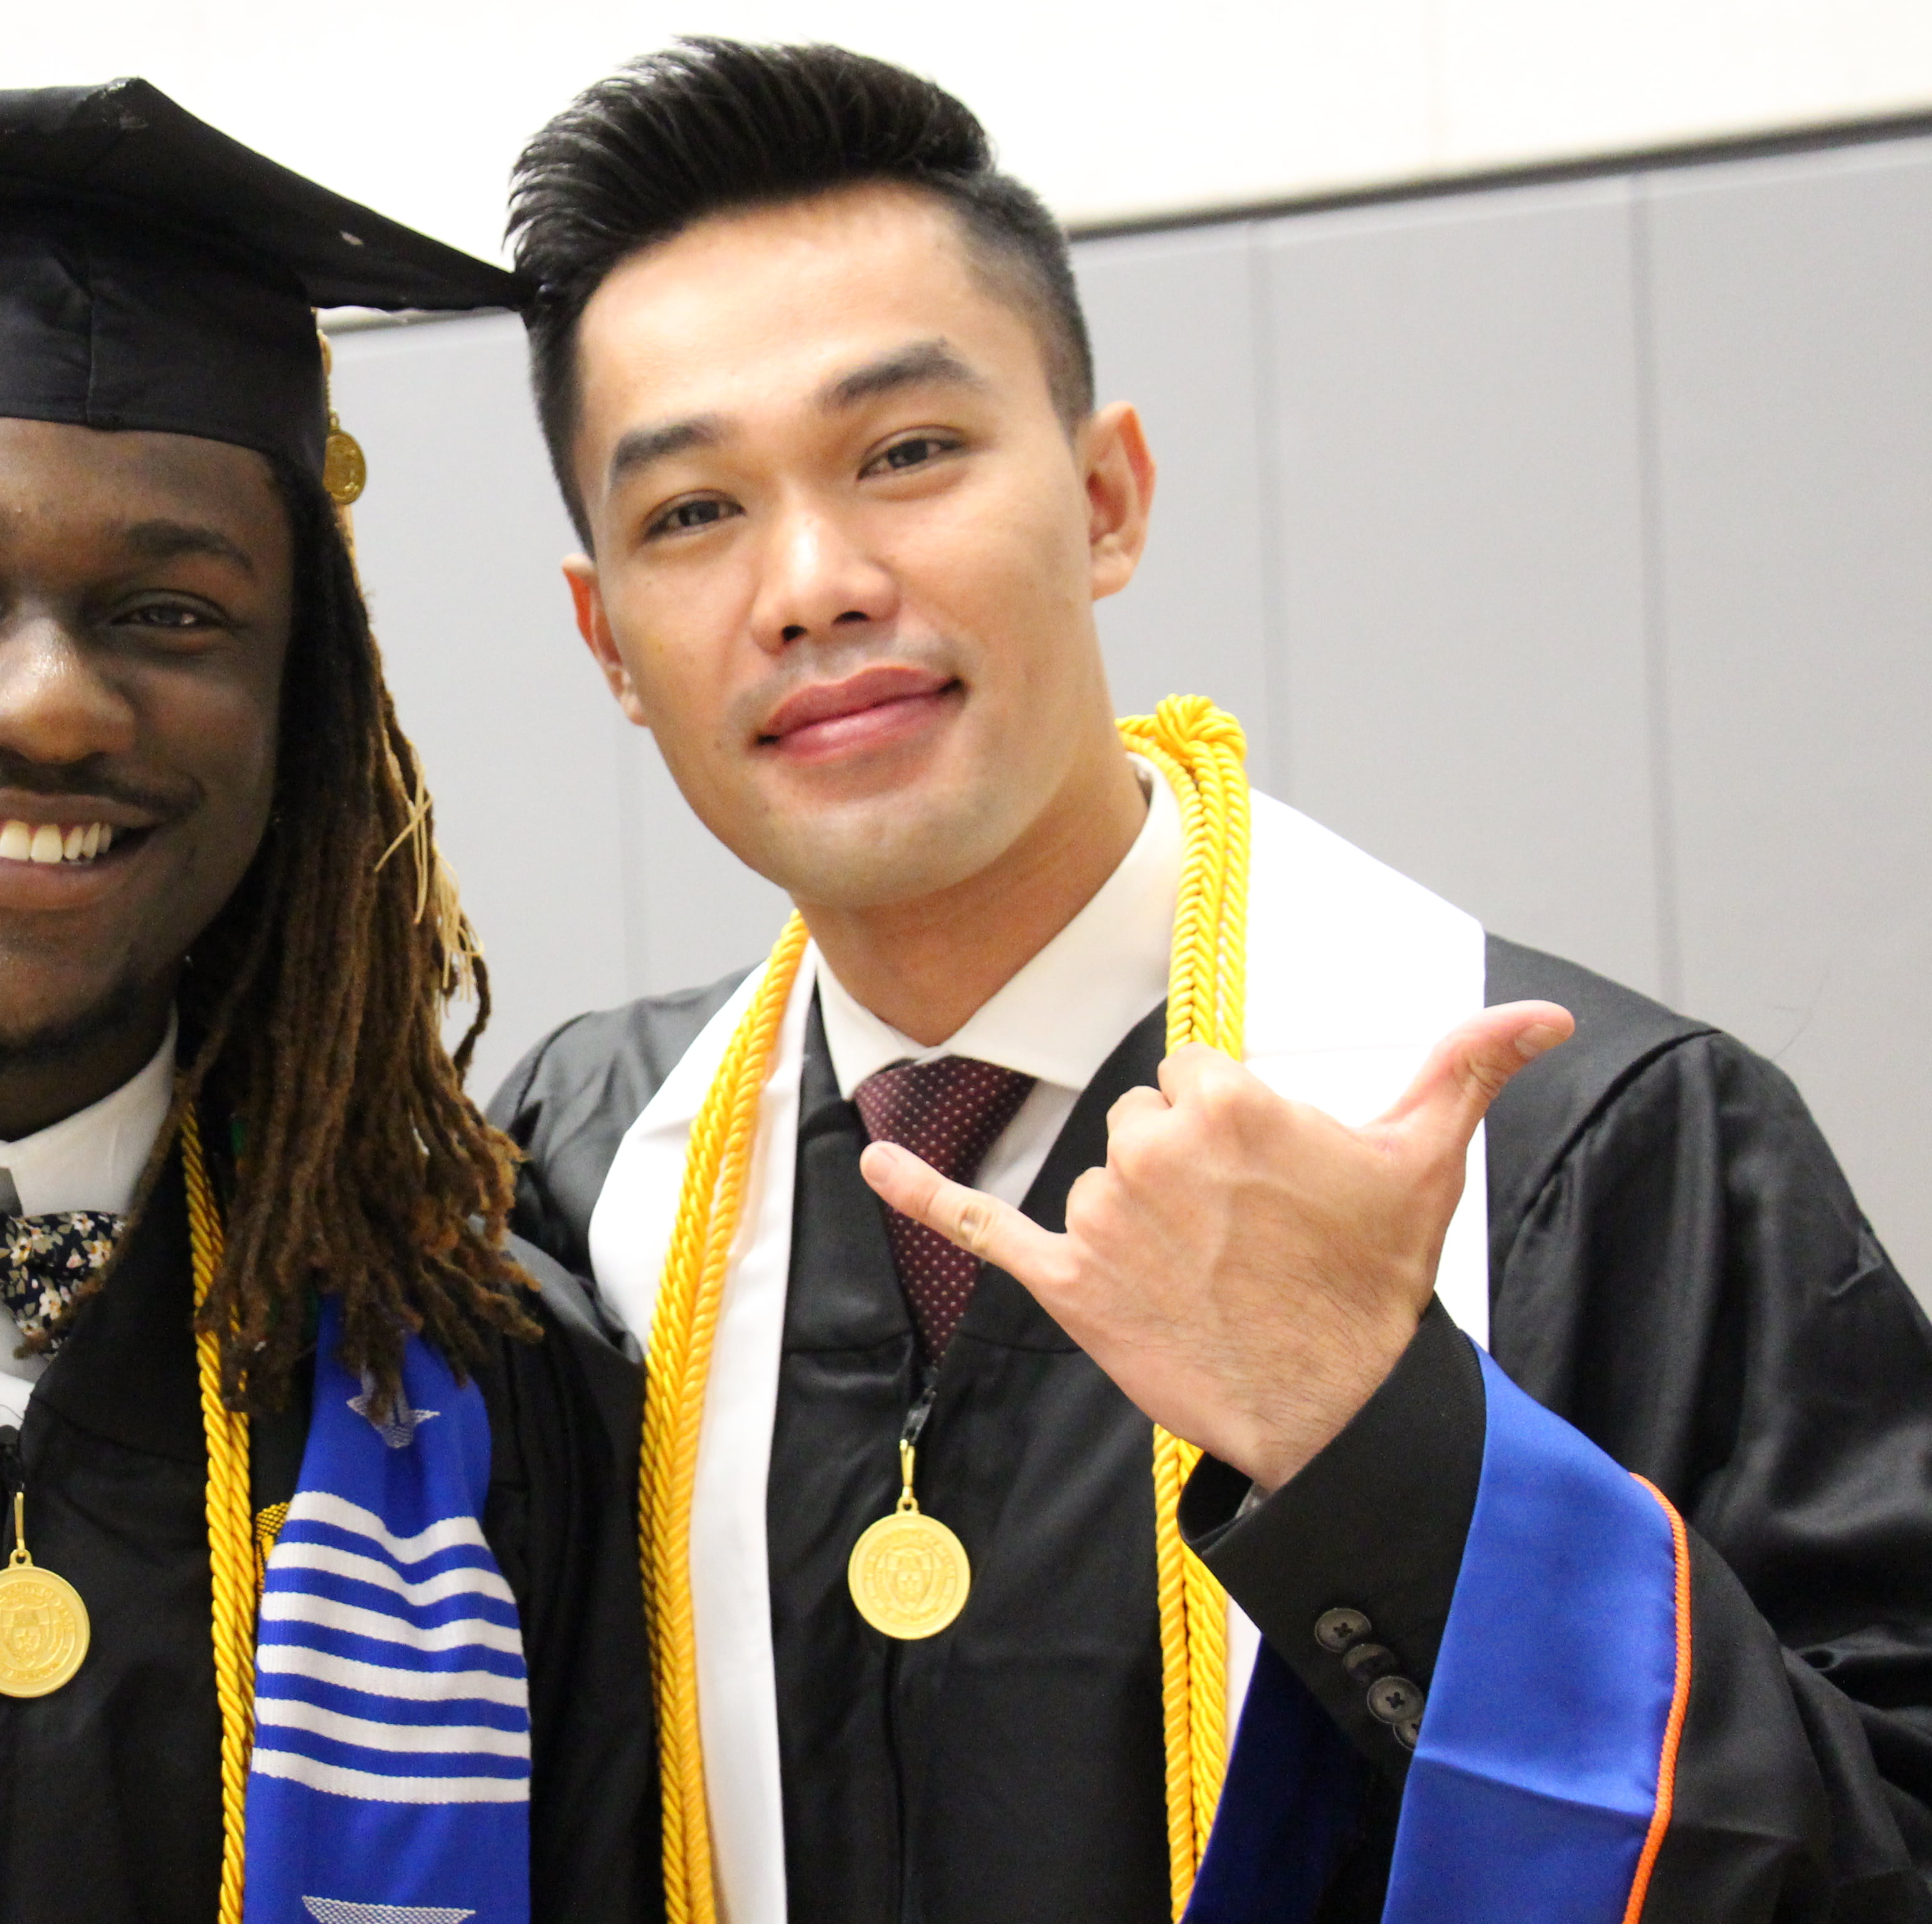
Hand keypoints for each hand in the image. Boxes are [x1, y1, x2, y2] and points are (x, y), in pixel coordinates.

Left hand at [865, 1002, 1571, 1490]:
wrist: (1338, 1405)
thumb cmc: (1376, 1277)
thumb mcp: (1426, 1157)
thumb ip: (1469, 1066)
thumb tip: (1546, 1013)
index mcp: (1220, 1098)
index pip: (1187, 1075)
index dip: (1228, 1125)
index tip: (1268, 1178)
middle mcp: (1149, 1148)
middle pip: (1139, 1123)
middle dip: (1183, 1171)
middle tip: (1243, 1233)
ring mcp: (1103, 1217)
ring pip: (1099, 1181)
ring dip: (1142, 1219)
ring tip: (1207, 1271)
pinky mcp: (1067, 1282)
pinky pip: (980, 1224)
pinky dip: (921, 1193)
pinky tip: (872, 1161)